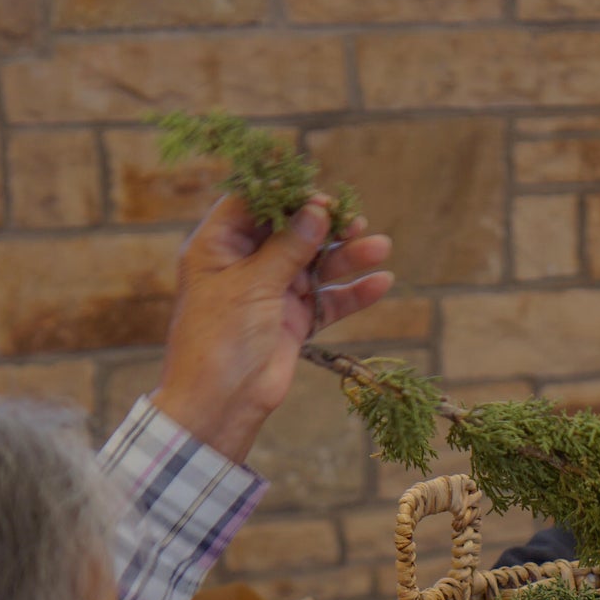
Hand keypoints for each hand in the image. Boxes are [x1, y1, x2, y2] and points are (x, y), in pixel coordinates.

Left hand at [152, 193, 393, 462]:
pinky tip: (381, 283)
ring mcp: (271, 292)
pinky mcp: (293, 321)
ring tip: (380, 247)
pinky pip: (327, 301)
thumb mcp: (252, 283)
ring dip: (347, 257)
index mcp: (218, 246)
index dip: (288, 197)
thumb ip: (287, 246)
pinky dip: (352, 294)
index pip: (253, 205)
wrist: (221, 401)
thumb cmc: (221, 336)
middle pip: (290, 232)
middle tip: (355, 222)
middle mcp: (245, 264)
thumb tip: (318, 211)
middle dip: (325, 226)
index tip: (322, 199)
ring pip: (315, 265)